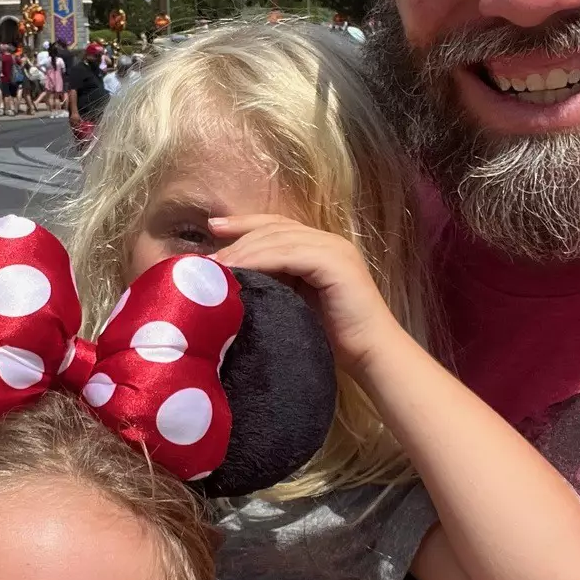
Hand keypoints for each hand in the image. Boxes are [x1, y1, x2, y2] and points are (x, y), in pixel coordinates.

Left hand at [208, 214, 401, 371]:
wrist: (371, 355)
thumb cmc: (332, 339)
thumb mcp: (294, 304)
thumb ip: (274, 286)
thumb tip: (232, 284)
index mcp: (320, 247)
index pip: (277, 225)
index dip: (244, 223)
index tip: (212, 228)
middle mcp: (328, 241)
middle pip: (274, 227)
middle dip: (237, 237)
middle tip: (208, 256)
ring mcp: (334, 249)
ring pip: (279, 238)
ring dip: (244, 250)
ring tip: (217, 266)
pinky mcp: (335, 263)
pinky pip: (290, 254)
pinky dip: (261, 260)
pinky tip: (240, 270)